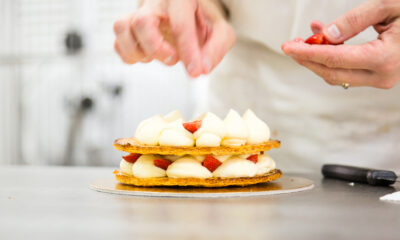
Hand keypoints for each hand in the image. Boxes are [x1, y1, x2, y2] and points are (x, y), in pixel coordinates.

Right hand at [113, 0, 234, 77]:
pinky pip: (117, 41)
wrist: (191, 12)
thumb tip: (202, 68)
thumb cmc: (204, 21)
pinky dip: (129, 55)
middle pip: (142, 21)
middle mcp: (157, 2)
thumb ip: (216, 49)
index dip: (188, 52)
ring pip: (122, 27)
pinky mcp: (130, 27)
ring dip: (137, 51)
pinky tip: (146, 57)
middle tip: (173, 59)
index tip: (195, 71)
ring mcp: (140, 13)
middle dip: (157, 48)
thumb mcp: (221, 33)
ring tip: (154, 57)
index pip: (180, 24)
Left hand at [281, 0, 399, 88]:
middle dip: (307, 59)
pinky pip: (347, 70)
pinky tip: (324, 39)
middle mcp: (382, 76)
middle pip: (331, 72)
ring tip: (305, 37)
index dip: (308, 53)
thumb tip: (326, 34)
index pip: (335, 59)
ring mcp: (381, 80)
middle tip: (291, 44)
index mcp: (385, 58)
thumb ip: (355, 20)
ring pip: (337, 75)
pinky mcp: (378, 77)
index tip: (287, 47)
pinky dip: (331, 57)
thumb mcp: (388, 6)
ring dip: (317, 58)